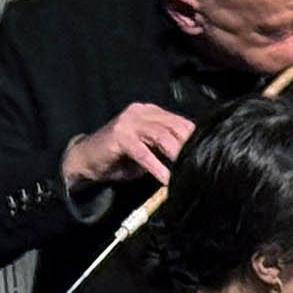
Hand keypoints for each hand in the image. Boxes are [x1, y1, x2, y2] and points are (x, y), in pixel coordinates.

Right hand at [61, 103, 194, 188]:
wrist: (84, 159)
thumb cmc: (119, 157)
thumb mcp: (148, 150)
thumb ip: (166, 148)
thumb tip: (191, 158)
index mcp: (151, 112)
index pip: (180, 122)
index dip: (195, 138)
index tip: (208, 153)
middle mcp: (141, 112)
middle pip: (175, 126)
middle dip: (189, 146)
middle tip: (201, 163)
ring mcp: (129, 122)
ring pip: (162, 136)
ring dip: (177, 155)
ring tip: (188, 170)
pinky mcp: (119, 136)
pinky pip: (144, 153)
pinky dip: (157, 167)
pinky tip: (166, 180)